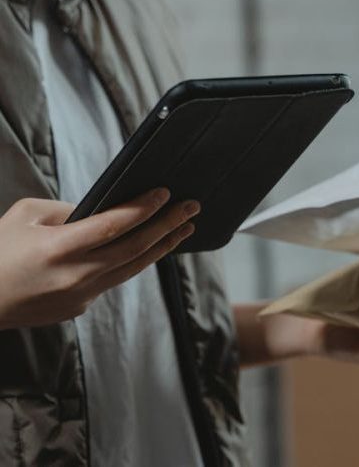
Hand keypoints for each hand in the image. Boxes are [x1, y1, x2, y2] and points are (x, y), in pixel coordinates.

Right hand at [0, 189, 199, 328]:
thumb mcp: (24, 216)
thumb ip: (65, 211)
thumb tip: (98, 212)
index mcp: (57, 248)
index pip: (113, 225)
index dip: (143, 208)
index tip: (166, 194)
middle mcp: (75, 275)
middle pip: (134, 248)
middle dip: (167, 225)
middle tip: (191, 208)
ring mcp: (80, 295)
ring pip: (133, 268)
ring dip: (161, 246)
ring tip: (184, 229)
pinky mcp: (80, 306)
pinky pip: (114, 280)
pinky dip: (135, 262)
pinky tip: (149, 249)